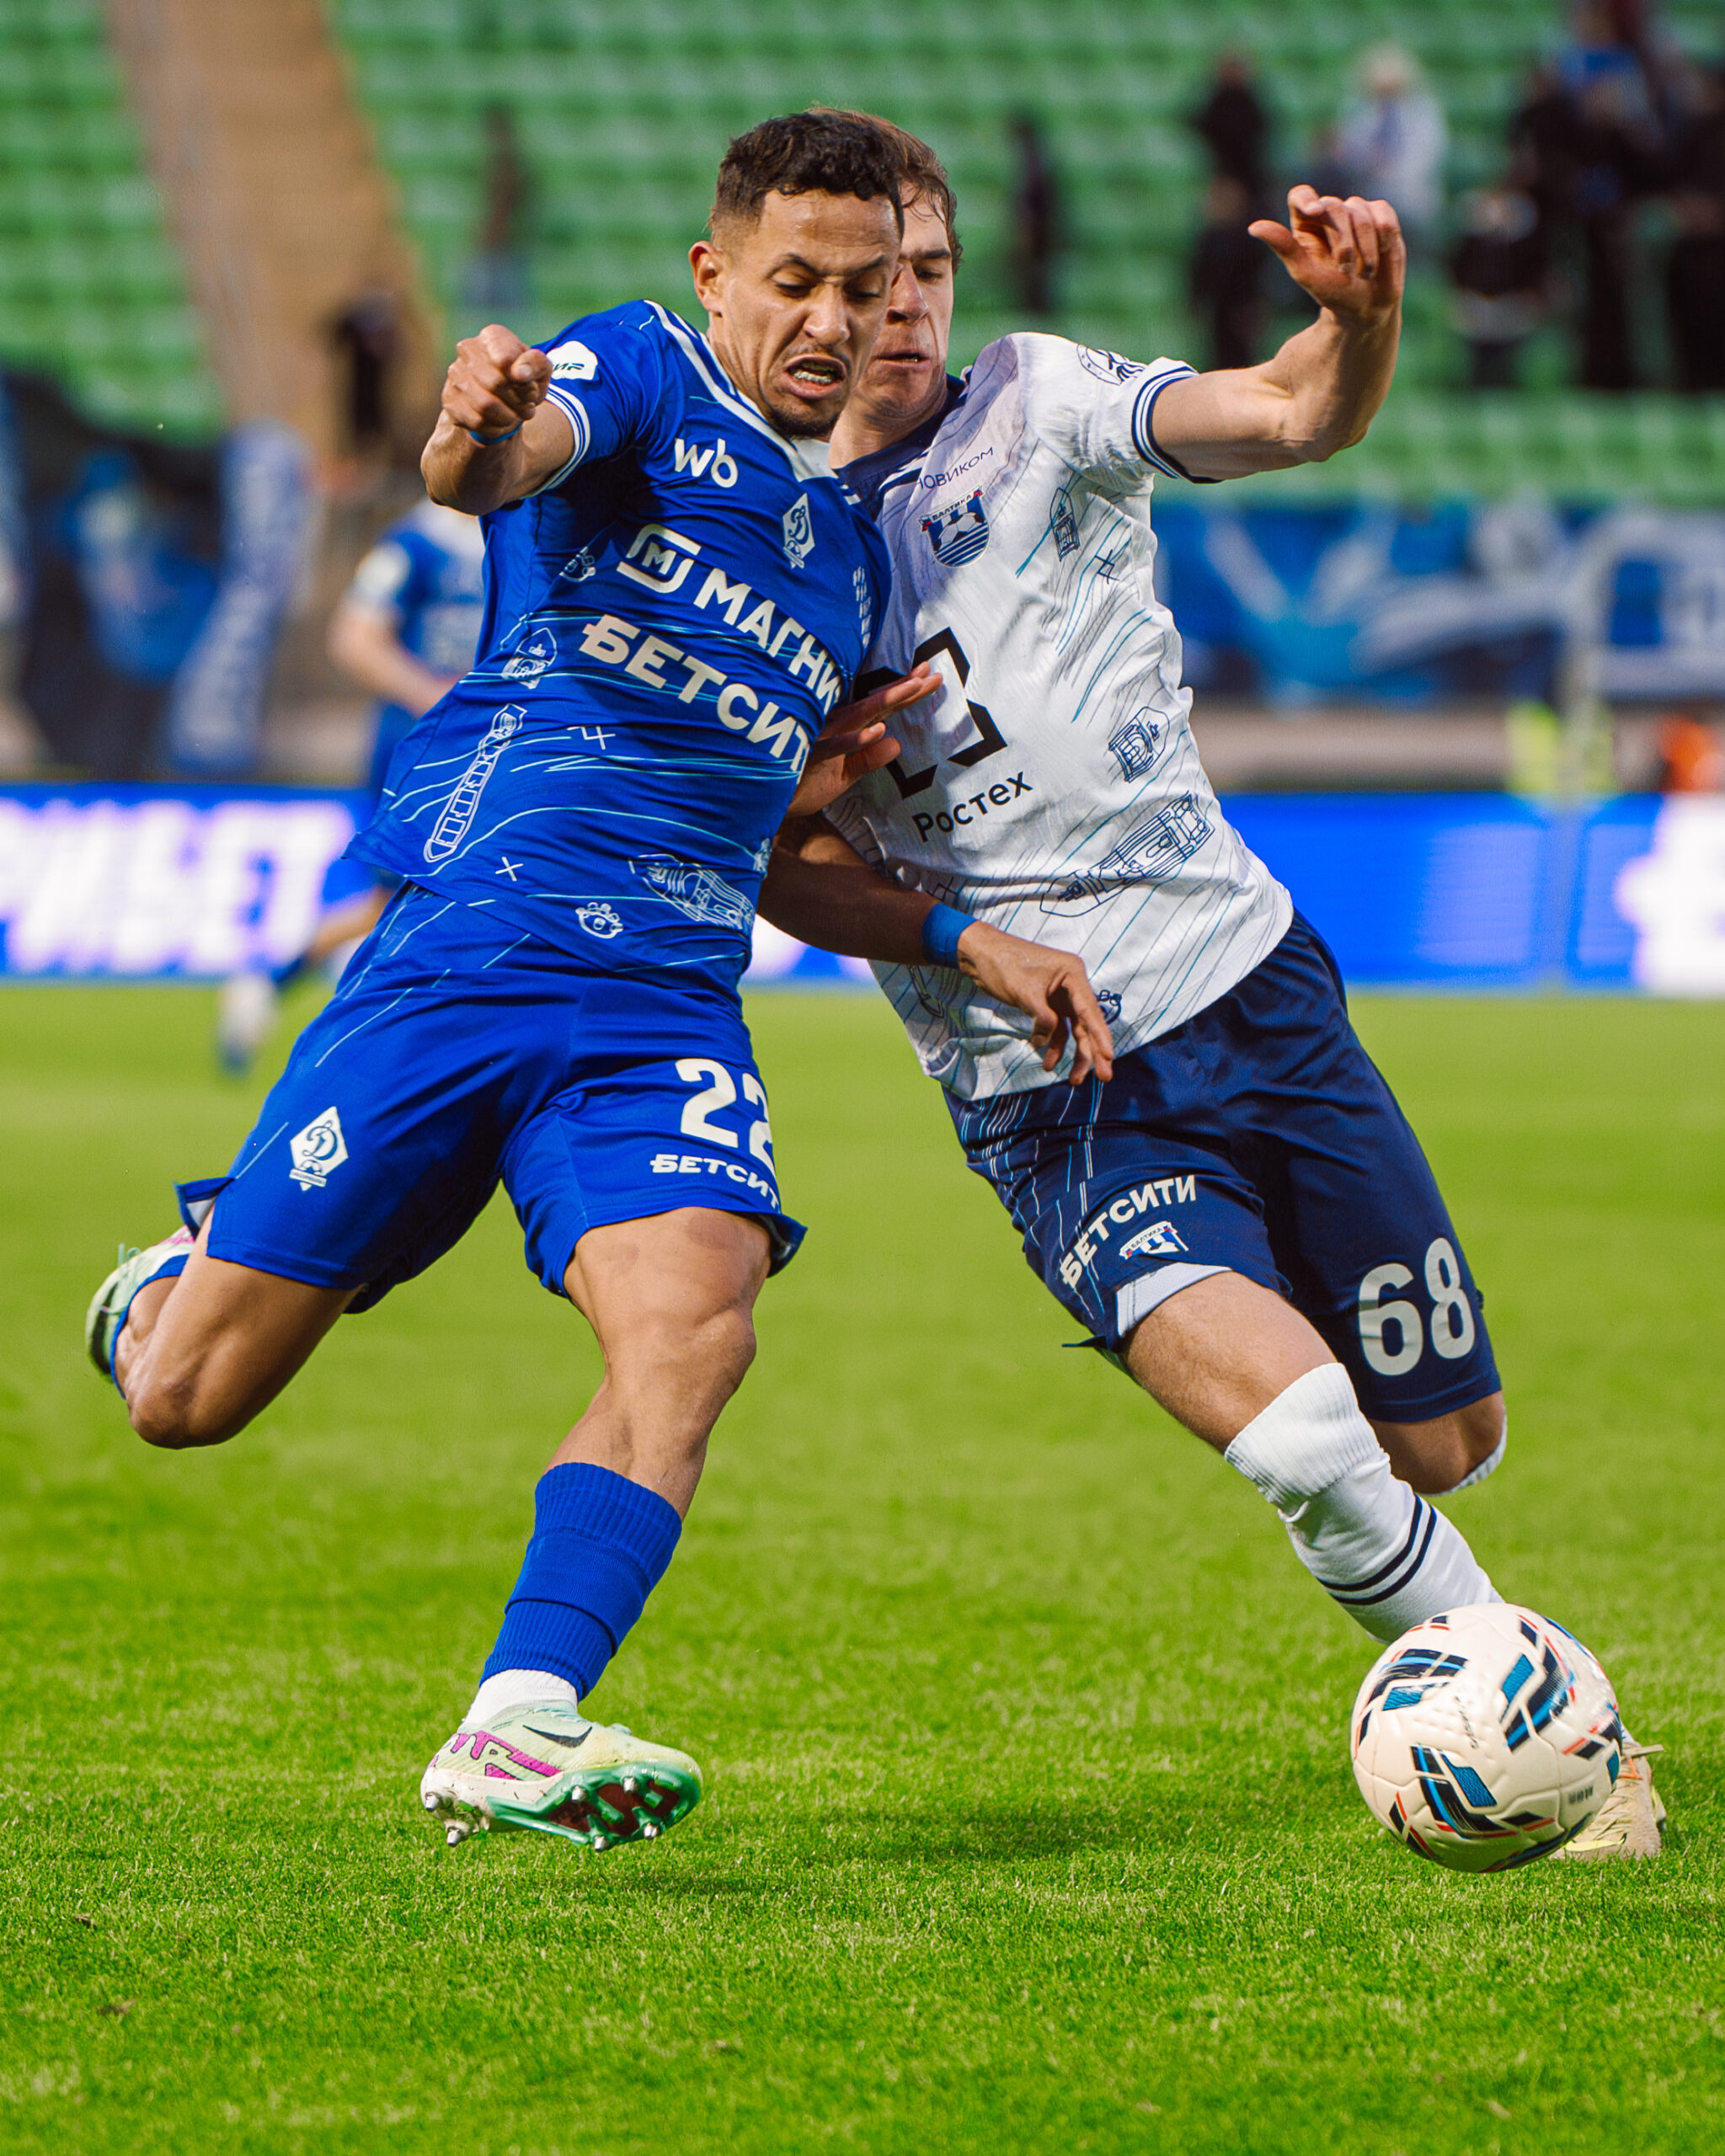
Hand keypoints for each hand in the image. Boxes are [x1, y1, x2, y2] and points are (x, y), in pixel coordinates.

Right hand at [440, 324, 551, 439]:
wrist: (503, 395)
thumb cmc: (524, 378)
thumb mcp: (540, 369)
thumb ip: (535, 365)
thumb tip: (518, 374)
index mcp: (492, 336)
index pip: (506, 360)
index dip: (523, 382)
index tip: (532, 390)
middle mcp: (468, 349)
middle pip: (495, 383)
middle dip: (517, 403)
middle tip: (527, 410)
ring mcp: (455, 374)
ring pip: (484, 405)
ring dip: (507, 418)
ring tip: (516, 417)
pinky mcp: (449, 398)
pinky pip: (475, 421)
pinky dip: (495, 428)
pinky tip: (502, 423)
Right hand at [785, 664, 936, 817]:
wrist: (767, 802)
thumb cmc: (803, 785)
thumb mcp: (842, 777)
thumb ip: (867, 761)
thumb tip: (896, 744)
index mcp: (843, 728)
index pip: (879, 707)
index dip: (904, 691)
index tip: (929, 675)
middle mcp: (833, 725)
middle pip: (874, 703)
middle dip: (903, 688)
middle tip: (932, 674)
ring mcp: (820, 737)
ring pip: (857, 716)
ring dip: (885, 701)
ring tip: (913, 689)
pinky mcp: (808, 755)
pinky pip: (835, 746)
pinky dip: (856, 739)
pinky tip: (879, 731)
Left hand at [956, 922, 1114, 1086]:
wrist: (980, 953)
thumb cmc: (1004, 963)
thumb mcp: (1025, 992)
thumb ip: (1043, 1017)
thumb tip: (1047, 1041)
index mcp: (1072, 973)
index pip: (1090, 1010)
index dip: (1101, 1036)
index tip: (1109, 1057)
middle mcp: (1071, 984)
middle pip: (1087, 1023)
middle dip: (1094, 1051)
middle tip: (1105, 1078)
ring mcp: (1059, 995)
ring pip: (1073, 1030)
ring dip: (1072, 1054)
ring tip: (1074, 1080)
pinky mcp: (1047, 1003)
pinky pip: (1055, 1028)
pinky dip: (1051, 1044)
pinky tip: (1047, 1061)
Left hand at [1250, 186, 1403, 322]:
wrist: (1368, 307)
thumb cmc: (1333, 294)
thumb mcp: (1305, 274)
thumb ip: (1284, 248)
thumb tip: (1253, 227)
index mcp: (1305, 225)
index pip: (1300, 195)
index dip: (1307, 199)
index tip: (1315, 211)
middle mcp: (1329, 214)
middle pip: (1333, 206)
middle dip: (1342, 241)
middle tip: (1346, 270)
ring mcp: (1355, 212)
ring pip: (1359, 210)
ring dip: (1364, 246)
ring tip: (1364, 273)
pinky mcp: (1380, 214)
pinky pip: (1382, 212)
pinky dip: (1384, 234)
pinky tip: (1383, 250)